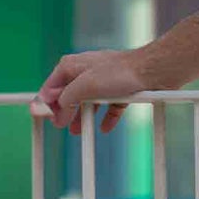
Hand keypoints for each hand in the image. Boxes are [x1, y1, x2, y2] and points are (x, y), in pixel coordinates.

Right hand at [32, 48, 165, 135]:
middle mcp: (86, 72)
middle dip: (65, 112)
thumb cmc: (119, 72)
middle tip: (62, 126)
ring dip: (83, 117)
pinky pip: (110, 106)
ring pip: (89, 102)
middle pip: (70, 95)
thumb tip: (57, 109)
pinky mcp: (121, 90)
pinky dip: (106, 117)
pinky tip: (105, 128)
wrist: (152, 71)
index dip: (48, 103)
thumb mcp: (85, 86)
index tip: (47, 118)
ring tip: (78, 131)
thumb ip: (67, 98)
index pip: (53, 87)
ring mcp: (104, 81)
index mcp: (72, 66)